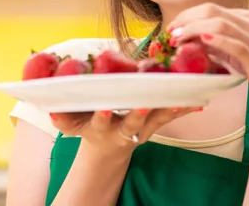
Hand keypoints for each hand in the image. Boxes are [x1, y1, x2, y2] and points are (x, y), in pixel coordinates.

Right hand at [50, 107, 199, 156]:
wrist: (107, 148)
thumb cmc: (88, 128)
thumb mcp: (72, 126)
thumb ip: (62, 119)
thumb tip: (50, 110)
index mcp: (101, 127)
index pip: (101, 120)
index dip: (103, 115)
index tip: (105, 107)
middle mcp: (122, 129)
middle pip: (132, 122)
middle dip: (139, 113)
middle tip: (147, 103)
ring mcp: (141, 128)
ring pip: (156, 118)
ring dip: (169, 109)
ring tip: (182, 99)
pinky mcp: (154, 125)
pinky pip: (170, 116)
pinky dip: (183, 108)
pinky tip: (199, 100)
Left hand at [167, 3, 248, 113]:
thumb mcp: (232, 52)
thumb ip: (214, 43)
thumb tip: (188, 38)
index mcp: (245, 18)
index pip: (210, 8)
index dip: (187, 16)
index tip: (171, 28)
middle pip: (212, 11)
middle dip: (186, 20)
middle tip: (170, 33)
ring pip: (221, 24)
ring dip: (194, 29)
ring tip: (178, 39)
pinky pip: (236, 45)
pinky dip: (217, 40)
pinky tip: (202, 40)